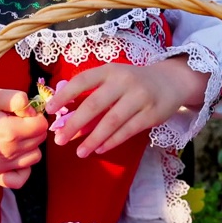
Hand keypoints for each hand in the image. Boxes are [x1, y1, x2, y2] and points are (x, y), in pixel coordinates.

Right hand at [0, 88, 48, 187]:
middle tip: (13, 120)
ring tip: (9, 135)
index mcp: (6, 131)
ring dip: (28, 145)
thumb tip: (32, 109)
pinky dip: (22, 168)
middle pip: (38, 140)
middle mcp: (5, 153)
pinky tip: (13, 156)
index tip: (20, 111)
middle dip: (32, 128)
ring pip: (33, 157)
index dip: (34, 115)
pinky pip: (21, 179)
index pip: (40, 125)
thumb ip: (14, 99)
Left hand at [43, 58, 209, 157]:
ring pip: (112, 121)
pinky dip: (112, 141)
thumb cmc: (133, 83)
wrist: (171, 81)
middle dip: (75, 124)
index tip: (50, 110)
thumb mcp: (113, 80)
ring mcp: (140, 97)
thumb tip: (65, 120)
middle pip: (94, 105)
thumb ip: (92, 96)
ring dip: (93, 139)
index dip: (64, 95)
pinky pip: (128, 131)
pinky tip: (100, 149)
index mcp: (110, 70)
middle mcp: (124, 81)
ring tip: (79, 152)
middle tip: (60, 140)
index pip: (82, 81)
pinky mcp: (152, 114)